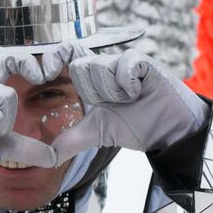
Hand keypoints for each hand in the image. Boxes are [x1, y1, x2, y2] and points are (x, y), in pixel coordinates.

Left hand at [51, 49, 207, 158]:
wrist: (168, 131)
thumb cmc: (135, 124)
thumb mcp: (97, 133)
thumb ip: (71, 140)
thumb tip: (48, 157)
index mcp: (90, 79)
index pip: (65, 56)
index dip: (53, 57)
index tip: (43, 73)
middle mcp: (104, 66)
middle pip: (80, 66)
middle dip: (93, 92)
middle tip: (112, 103)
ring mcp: (123, 61)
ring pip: (101, 67)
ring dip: (114, 91)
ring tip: (130, 98)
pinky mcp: (142, 61)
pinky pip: (124, 64)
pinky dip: (128, 84)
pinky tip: (139, 91)